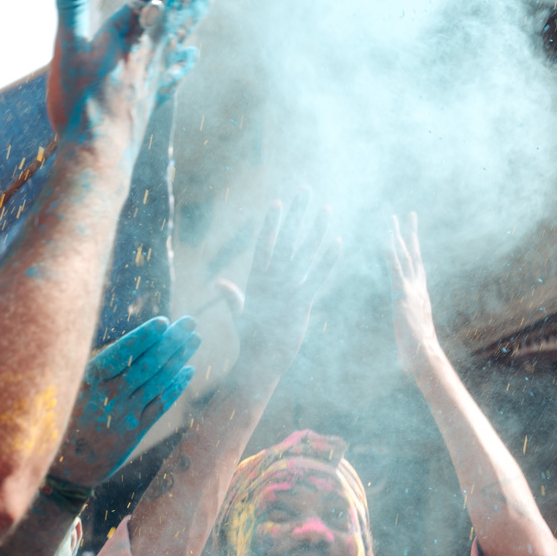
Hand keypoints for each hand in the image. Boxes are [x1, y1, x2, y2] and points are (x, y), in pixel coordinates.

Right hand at [47, 0, 211, 151]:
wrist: (99, 153)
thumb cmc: (80, 103)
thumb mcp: (66, 50)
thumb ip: (69, 6)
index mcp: (129, 31)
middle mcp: (149, 48)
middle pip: (176, 5)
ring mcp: (154, 74)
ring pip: (180, 34)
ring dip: (194, 12)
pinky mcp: (153, 97)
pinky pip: (174, 73)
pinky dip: (184, 59)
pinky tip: (193, 54)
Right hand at [51, 316, 198, 487]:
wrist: (62, 471)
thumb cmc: (58, 423)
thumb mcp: (65, 391)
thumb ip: (91, 370)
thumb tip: (121, 344)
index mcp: (89, 383)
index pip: (122, 355)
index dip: (144, 337)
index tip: (163, 322)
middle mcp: (110, 398)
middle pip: (147, 365)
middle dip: (171, 341)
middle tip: (190, 322)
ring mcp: (125, 416)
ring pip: (158, 382)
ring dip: (179, 358)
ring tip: (195, 339)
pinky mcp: (135, 431)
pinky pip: (160, 405)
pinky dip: (175, 386)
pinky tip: (189, 371)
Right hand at [222, 191, 340, 388]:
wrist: (258, 365)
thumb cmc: (251, 341)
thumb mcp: (239, 315)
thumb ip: (231, 296)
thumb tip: (218, 284)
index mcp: (256, 281)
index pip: (264, 245)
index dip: (271, 224)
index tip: (278, 203)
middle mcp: (270, 282)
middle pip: (284, 240)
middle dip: (296, 215)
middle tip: (305, 191)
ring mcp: (285, 292)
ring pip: (302, 254)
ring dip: (316, 230)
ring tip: (327, 209)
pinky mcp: (300, 305)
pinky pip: (317, 277)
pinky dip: (327, 259)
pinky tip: (338, 241)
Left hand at [388, 213, 439, 374]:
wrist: (424, 357)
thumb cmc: (418, 355)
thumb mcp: (410, 340)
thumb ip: (406, 339)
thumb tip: (401, 359)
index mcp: (419, 295)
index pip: (416, 267)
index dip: (413, 249)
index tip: (410, 234)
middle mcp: (418, 288)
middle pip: (414, 254)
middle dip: (410, 233)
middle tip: (408, 213)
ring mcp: (411, 289)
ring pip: (404, 256)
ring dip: (396, 235)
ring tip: (391, 217)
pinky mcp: (402, 294)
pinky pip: (395, 267)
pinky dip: (390, 251)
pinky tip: (385, 236)